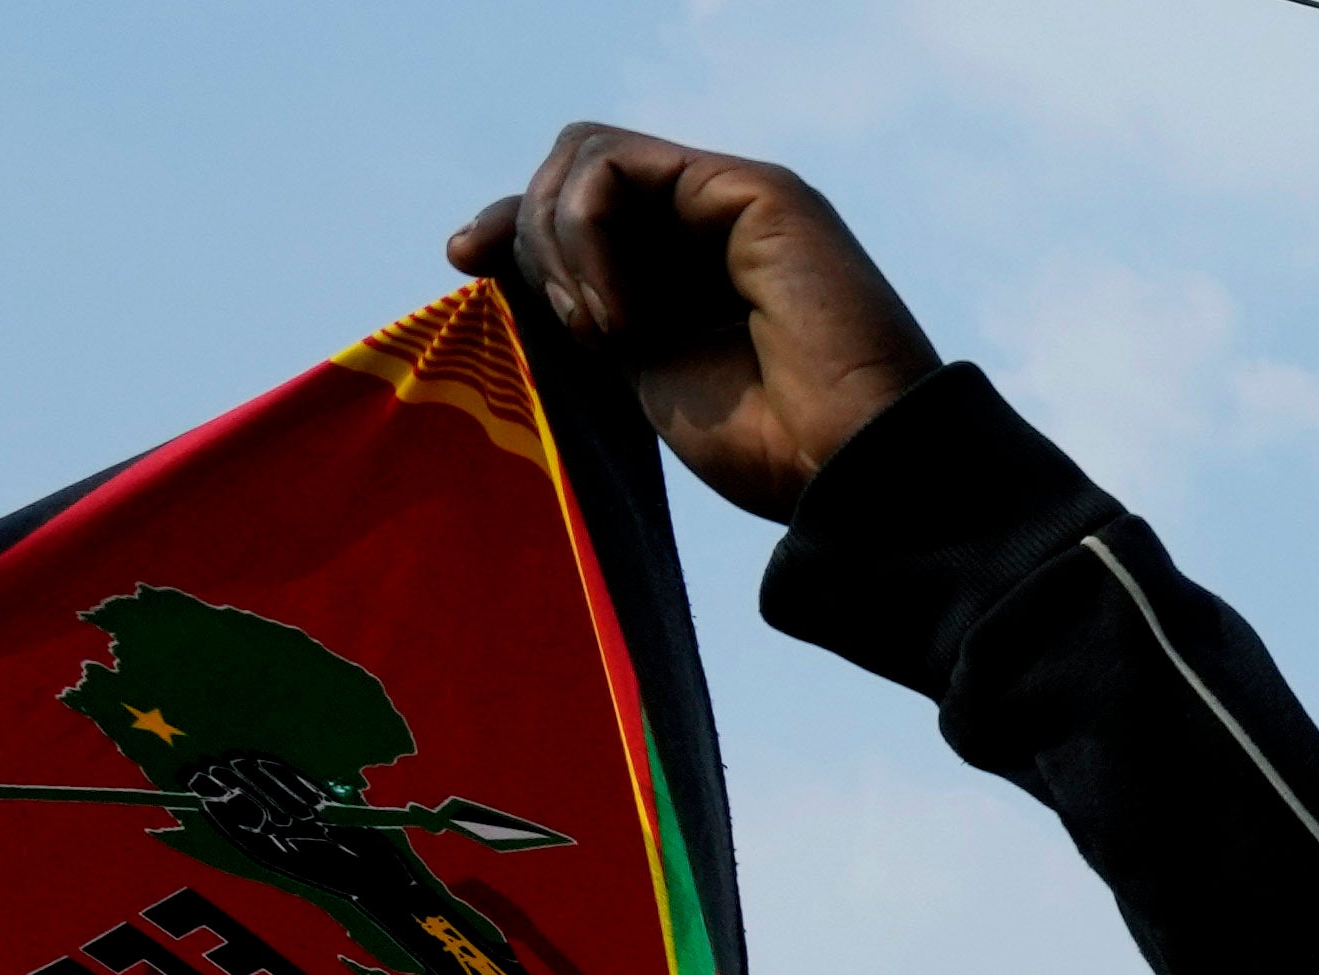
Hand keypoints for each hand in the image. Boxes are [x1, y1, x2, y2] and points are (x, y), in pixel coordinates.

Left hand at [449, 127, 942, 521]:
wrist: (856, 474)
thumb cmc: (772, 450)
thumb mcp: (639, 365)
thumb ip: (583, 299)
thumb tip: (490, 246)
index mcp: (692, 266)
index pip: (577, 205)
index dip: (511, 224)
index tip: (462, 262)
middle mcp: (716, 220)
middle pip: (571, 172)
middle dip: (538, 241)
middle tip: (586, 336)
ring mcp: (737, 198)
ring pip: (583, 156)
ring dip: (563, 240)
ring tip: (608, 331)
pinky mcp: (754, 189)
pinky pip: (614, 167)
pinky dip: (589, 231)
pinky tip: (626, 311)